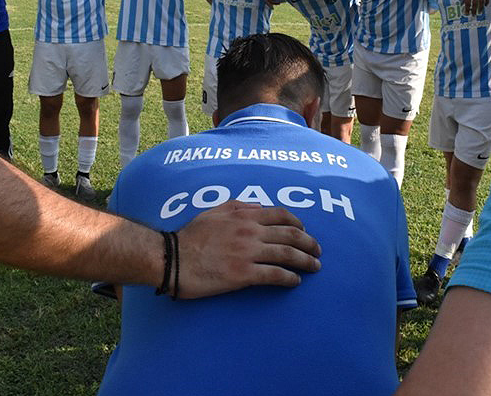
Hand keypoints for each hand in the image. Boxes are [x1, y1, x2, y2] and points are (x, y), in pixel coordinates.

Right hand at [175, 201, 321, 298]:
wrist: (172, 258)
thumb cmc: (191, 236)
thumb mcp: (214, 211)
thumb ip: (238, 206)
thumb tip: (258, 207)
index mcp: (244, 215)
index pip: (282, 216)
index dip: (299, 224)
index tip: (305, 233)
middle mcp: (250, 231)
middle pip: (291, 235)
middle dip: (310, 244)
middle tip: (318, 252)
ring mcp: (248, 252)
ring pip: (288, 255)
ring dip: (306, 261)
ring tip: (315, 267)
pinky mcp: (243, 274)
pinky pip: (275, 275)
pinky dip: (290, 278)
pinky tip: (296, 282)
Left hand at [463, 0, 489, 14]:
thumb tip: (462, 3)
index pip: (468, 2)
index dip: (467, 9)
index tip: (466, 13)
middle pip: (475, 3)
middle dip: (474, 10)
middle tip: (473, 15)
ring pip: (481, 2)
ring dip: (480, 8)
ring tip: (479, 12)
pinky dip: (486, 2)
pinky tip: (485, 5)